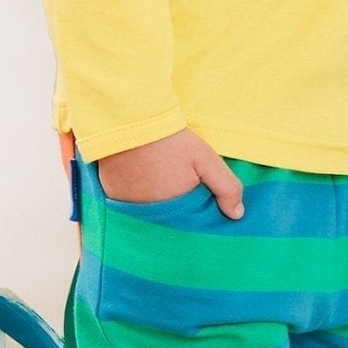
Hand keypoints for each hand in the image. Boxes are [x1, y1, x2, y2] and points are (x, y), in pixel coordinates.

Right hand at [98, 128, 244, 218]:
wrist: (131, 121)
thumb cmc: (171, 142)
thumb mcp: (206, 160)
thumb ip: (226, 187)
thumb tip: (236, 215)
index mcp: (172, 211)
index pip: (187, 226)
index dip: (195, 215)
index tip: (197, 201)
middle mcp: (146, 215)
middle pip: (166, 220)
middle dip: (175, 210)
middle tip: (178, 188)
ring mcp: (125, 206)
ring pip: (147, 212)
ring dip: (154, 203)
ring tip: (160, 183)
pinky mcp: (110, 194)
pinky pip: (128, 202)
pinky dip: (136, 195)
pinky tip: (143, 179)